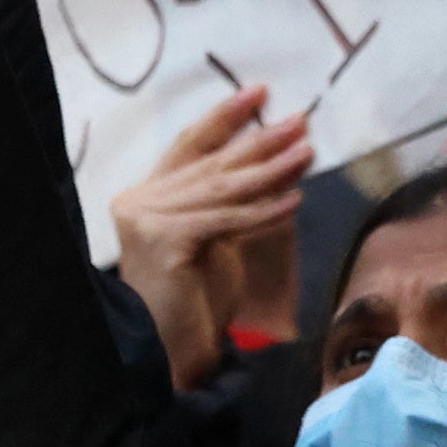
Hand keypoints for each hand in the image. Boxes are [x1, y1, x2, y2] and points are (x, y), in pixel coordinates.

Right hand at [111, 86, 314, 388]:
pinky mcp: (163, 241)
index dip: (225, 117)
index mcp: (148, 195)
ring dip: (270, 170)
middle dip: (260, 140)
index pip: (191, 145)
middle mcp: (139, 200)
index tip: (260, 92)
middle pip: (211, 163)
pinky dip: (263, 211)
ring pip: (221, 189)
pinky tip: (295, 199)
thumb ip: (231, 202)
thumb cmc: (195, 303)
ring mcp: (146, 219)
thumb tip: (281, 160)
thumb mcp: (216, 239)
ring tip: (307, 153)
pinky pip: (225, 220)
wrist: (168, 354)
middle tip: (300, 121)